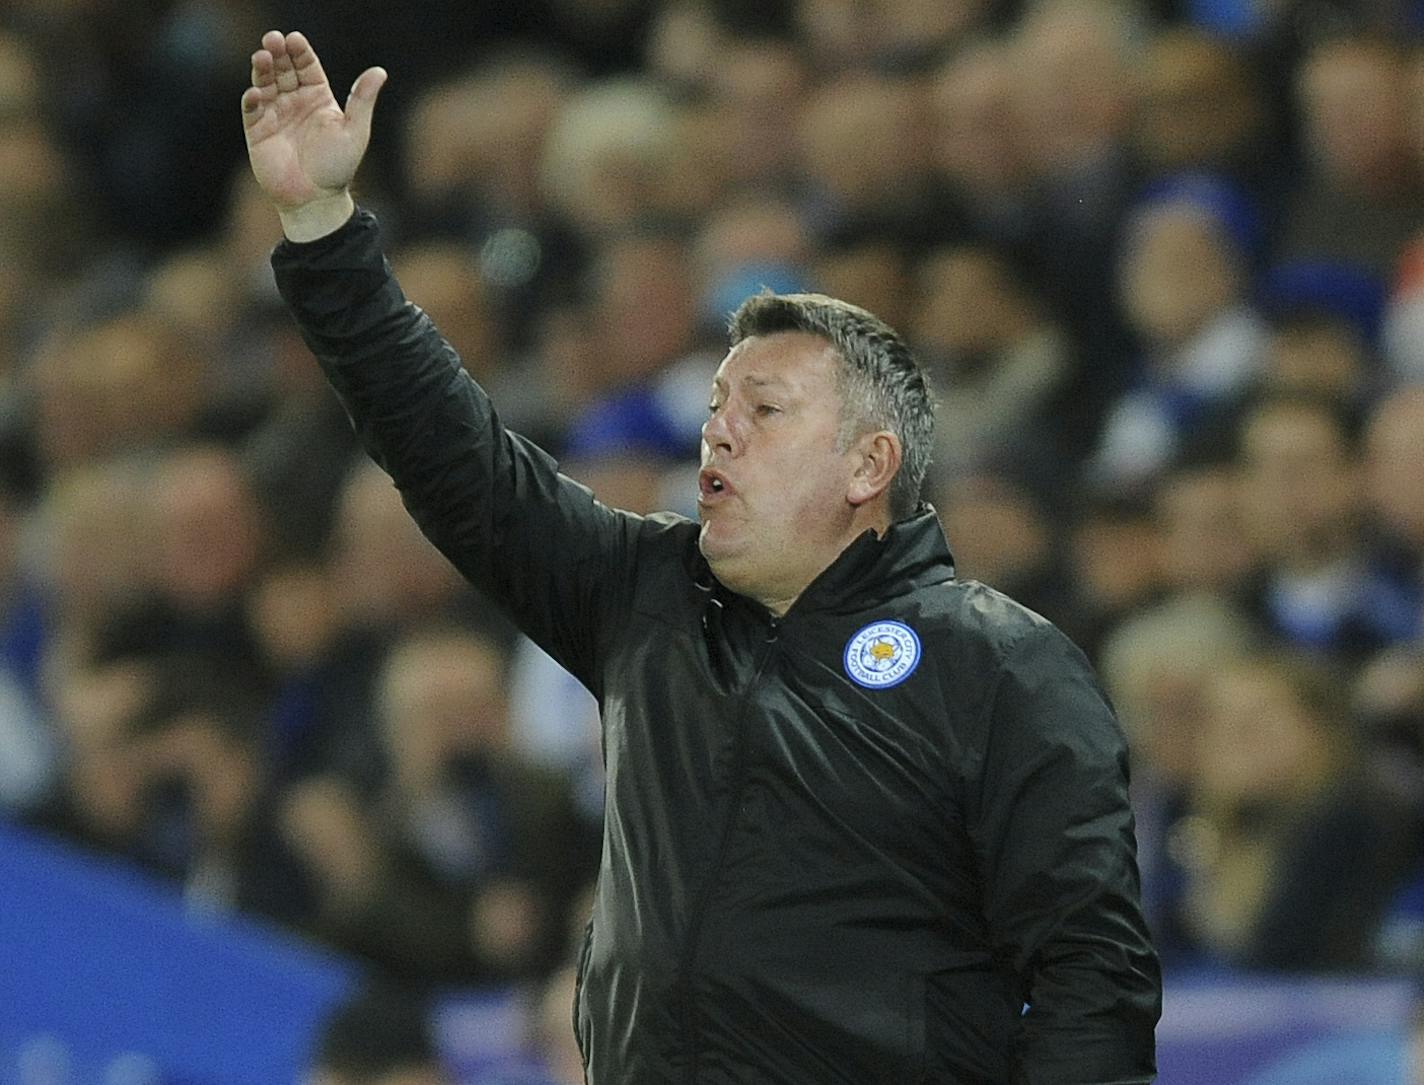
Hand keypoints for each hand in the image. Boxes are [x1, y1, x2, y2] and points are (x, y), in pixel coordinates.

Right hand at [241, 30, 386, 239]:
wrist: (316, 200)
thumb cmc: (338, 167)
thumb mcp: (355, 131)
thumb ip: (362, 100)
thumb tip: (380, 71)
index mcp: (318, 98)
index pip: (307, 66)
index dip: (300, 51)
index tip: (294, 39)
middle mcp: (295, 102)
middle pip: (283, 69)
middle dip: (277, 53)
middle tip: (273, 40)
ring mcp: (275, 114)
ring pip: (265, 83)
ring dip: (262, 70)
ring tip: (261, 57)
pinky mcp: (258, 131)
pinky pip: (252, 109)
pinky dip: (252, 98)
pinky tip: (256, 93)